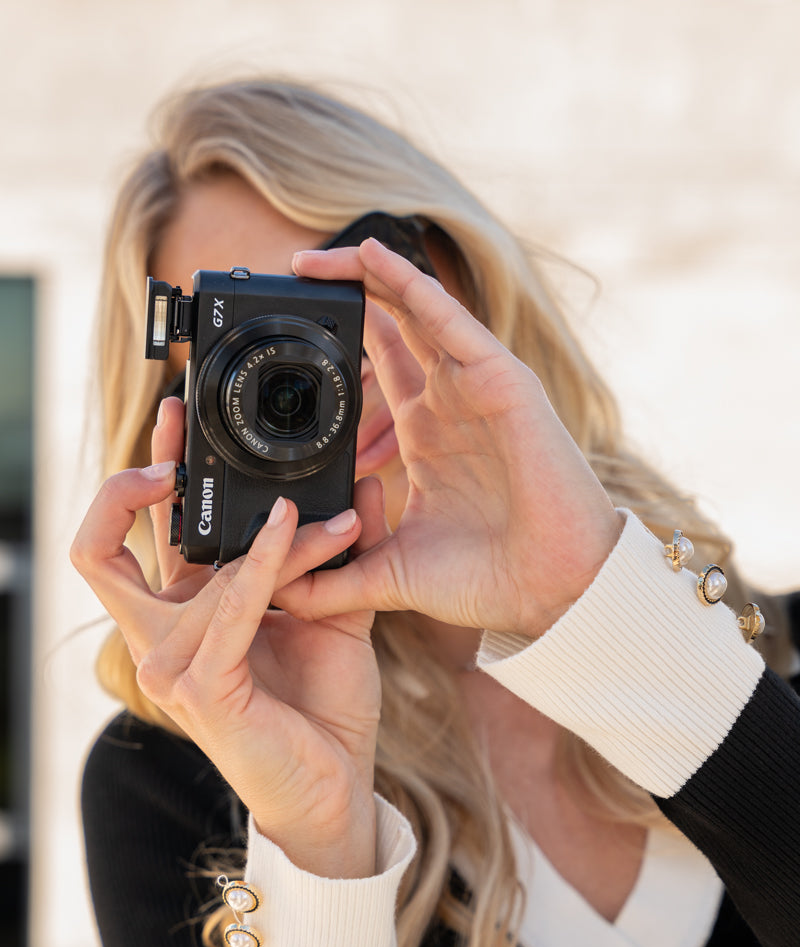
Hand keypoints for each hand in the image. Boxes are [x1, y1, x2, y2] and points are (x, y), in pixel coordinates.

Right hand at [71, 465, 382, 877]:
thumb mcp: (331, 615)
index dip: (138, 482)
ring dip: (274, 539)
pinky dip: (260, 566)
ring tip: (335, 521)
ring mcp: (171, 667)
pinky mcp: (202, 690)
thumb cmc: (325, 710)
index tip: (174, 425)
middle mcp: (163, 639)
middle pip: (103, 550)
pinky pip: (228, 609)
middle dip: (128, 480)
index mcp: (184, 619)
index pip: (134, 541)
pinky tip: (291, 531)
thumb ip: (334, 556)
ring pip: (204, 571)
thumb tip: (359, 486)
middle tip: (174, 422)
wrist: (338, 787)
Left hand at [279, 238, 622, 638]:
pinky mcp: (502, 382)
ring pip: (416, 310)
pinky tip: (372, 256)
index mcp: (427, 438)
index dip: (340, 342)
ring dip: (365, 277)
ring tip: (311, 258)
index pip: (379, 370)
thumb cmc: (489, 580)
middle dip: (345, 296)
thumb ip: (336, 582)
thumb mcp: (390, 576)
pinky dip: (410, 285)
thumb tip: (281, 594)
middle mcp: (450, 404)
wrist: (553, 593)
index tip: (290, 327)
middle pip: (392, 327)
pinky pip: (450, 321)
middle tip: (291, 272)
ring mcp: (476, 388)